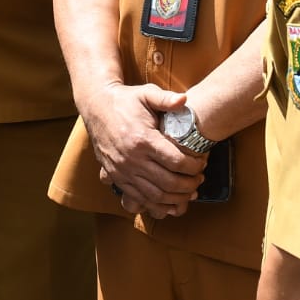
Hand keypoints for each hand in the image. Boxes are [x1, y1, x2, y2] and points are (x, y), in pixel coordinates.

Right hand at [80, 82, 204, 217]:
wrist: (96, 107)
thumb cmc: (125, 100)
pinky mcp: (116, 178)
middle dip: (190, 184)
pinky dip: (157, 205)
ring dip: (176, 198)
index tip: (203, 163)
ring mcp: (122, 171)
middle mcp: (131, 159)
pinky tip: (170, 203)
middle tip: (200, 179)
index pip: (176, 161)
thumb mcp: (146, 93)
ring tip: (190, 193)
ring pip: (155, 195)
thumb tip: (184, 99)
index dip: (194, 166)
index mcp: (142, 139)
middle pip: (168, 182)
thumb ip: (166, 98)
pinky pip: (139, 199)